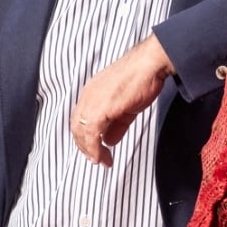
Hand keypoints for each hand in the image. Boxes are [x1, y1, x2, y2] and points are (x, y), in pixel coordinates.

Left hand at [71, 34, 175, 165]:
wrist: (150, 65)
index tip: (95, 150)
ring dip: (90, 151)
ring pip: (81, 133)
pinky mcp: (101, 108)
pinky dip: (94, 149)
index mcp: (91, 93)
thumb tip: (109, 140)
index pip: (80, 120)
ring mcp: (92, 101)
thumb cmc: (141, 78)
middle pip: (77, 128)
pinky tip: (102, 156)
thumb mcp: (126, 106)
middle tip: (97, 159)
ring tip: (101, 161)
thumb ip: (116, 125)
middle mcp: (88, 96)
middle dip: (86, 148)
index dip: (86, 138)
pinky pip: (91, 134)